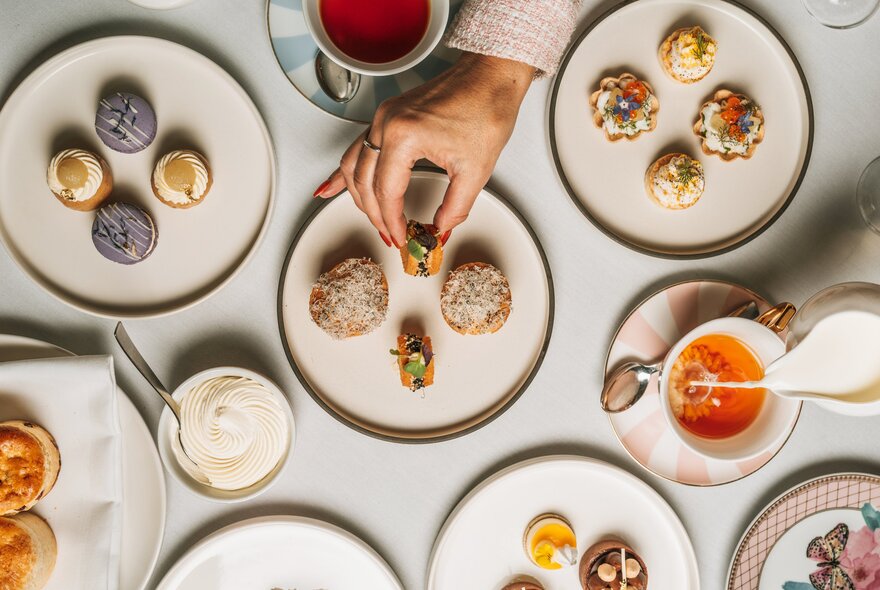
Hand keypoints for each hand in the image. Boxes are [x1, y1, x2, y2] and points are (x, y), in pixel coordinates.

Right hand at [313, 52, 535, 246]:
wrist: (492, 76)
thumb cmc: (486, 109)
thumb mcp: (475, 170)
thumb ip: (455, 207)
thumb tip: (440, 228)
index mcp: (404, 135)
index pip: (387, 192)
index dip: (392, 221)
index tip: (401, 237)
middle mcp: (386, 123)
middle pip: (364, 181)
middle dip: (375, 215)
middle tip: (390, 235)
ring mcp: (384, 117)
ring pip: (354, 165)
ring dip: (358, 196)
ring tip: (370, 218)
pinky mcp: (389, 115)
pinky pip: (357, 146)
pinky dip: (345, 171)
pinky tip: (331, 186)